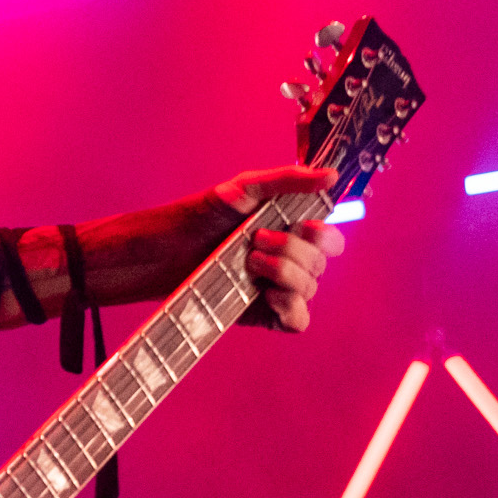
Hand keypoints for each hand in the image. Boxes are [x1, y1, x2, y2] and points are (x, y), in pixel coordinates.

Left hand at [212, 165, 344, 331]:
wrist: (165, 249)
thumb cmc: (203, 216)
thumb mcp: (245, 189)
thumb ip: (288, 180)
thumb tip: (332, 176)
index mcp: (291, 233)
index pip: (330, 242)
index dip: (324, 237)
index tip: (304, 227)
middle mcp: (289, 263)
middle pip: (320, 264)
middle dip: (291, 250)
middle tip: (256, 240)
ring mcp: (277, 290)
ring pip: (309, 289)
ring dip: (284, 272)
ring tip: (250, 262)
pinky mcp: (262, 314)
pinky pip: (297, 321)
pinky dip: (291, 308)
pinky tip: (268, 294)